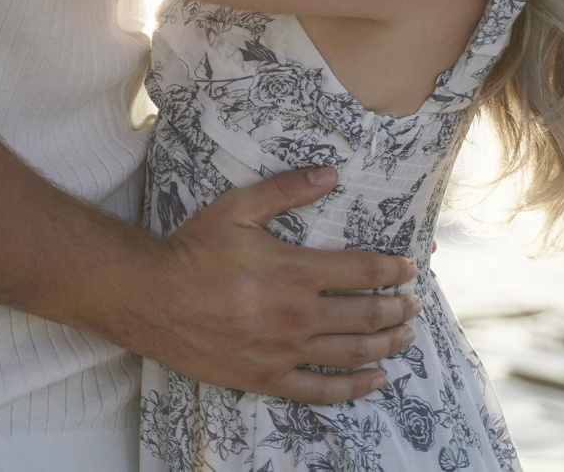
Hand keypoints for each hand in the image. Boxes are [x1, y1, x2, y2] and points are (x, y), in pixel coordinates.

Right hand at [94, 167, 420, 402]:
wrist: (150, 298)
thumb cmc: (193, 251)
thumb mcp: (237, 207)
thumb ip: (286, 190)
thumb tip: (329, 174)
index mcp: (294, 272)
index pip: (362, 272)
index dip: (393, 270)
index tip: (410, 269)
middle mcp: (297, 316)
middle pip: (365, 315)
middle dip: (398, 308)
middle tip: (414, 304)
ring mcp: (283, 352)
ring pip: (351, 353)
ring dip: (386, 344)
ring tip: (405, 337)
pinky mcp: (266, 378)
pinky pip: (321, 390)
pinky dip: (355, 387)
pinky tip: (377, 380)